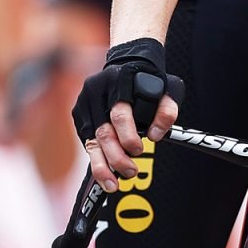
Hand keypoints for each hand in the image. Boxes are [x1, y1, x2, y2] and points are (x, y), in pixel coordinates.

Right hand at [71, 38, 183, 190]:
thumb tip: (155, 136)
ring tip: (113, 184)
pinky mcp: (79, 113)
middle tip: (131, 173)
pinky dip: (96, 158)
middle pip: (103, 131)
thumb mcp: (169, 88)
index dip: (128, 136)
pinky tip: (105, 173)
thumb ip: (167, 111)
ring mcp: (84, 102)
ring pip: (91, 140)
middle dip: (116, 157)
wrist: (128, 62)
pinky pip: (86, 140)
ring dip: (102, 165)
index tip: (139, 151)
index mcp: (119, 81)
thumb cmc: (151, 80)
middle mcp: (97, 90)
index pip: (120, 114)